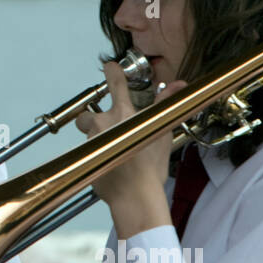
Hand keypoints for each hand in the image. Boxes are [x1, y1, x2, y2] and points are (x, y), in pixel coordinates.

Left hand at [75, 61, 187, 236]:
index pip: (115, 83)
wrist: (135, 196)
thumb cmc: (151, 168)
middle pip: (86, 113)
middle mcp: (103, 123)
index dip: (111, 72)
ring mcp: (91, 141)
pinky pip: (88, 152)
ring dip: (95, 138)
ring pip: (86, 134)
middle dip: (92, 119)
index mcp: (123, 114)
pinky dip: (96, 155)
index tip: (109, 66)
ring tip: (112, 151)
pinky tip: (111, 165)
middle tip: (109, 129)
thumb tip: (178, 84)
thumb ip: (165, 106)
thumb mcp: (160, 134)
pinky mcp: (84, 158)